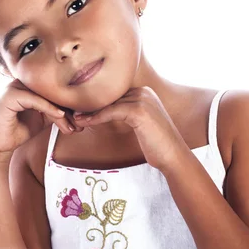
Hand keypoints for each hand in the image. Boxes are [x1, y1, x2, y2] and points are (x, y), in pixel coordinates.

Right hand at [0, 79, 77, 162]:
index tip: (81, 119)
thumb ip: (56, 111)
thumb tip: (78, 111)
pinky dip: (49, 108)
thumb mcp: (43, 119)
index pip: (54, 90)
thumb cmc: (18, 131)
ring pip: (45, 95)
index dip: (69, 104)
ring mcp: (15, 87)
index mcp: (29, 86)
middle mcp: (22, 83)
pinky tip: (59, 116)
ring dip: (61, 111)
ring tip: (71, 125)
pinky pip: (34, 99)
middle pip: (52, 91)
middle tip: (79, 124)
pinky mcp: (10, 95)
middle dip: (68, 109)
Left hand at [72, 87, 187, 170]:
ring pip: (109, 103)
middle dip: (92, 105)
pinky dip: (96, 117)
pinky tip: (86, 122)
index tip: (81, 110)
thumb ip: (127, 113)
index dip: (97, 102)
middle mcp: (144, 91)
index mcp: (144, 92)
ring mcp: (143, 99)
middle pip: (110, 96)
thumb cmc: (156, 144)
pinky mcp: (139, 111)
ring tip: (76, 118)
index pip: (114, 94)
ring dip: (90, 111)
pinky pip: (111, 112)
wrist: (173, 156)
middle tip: (74, 112)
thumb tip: (104, 111)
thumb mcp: (140, 124)